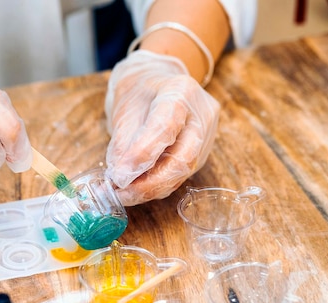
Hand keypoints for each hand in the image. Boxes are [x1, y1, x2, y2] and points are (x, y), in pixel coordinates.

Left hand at [104, 50, 219, 205]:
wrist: (160, 83)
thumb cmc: (140, 94)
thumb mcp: (125, 109)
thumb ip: (123, 143)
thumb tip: (120, 178)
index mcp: (180, 91)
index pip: (165, 126)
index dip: (143, 154)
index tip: (120, 176)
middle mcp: (201, 114)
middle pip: (183, 156)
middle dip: (151, 182)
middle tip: (123, 193)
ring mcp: (207, 135)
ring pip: (184, 170)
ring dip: (153, 188)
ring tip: (126, 193)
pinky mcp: (204, 152)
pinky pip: (182, 174)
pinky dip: (159, 184)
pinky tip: (140, 188)